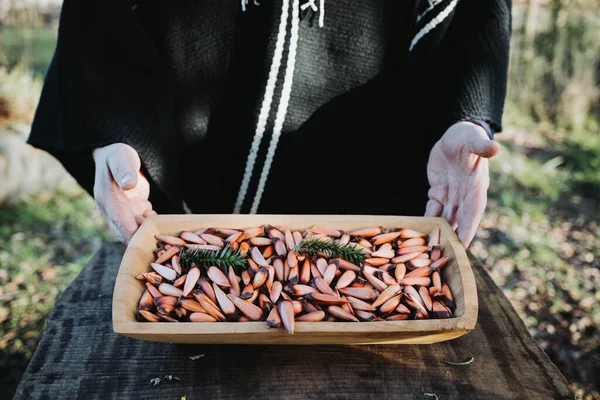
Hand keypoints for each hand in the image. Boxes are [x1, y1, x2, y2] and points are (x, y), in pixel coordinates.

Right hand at [93, 143, 155, 243]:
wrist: (116, 156)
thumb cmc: (118, 155)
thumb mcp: (121, 158)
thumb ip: (124, 170)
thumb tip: (128, 184)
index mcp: (108, 201)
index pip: (122, 226)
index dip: (136, 236)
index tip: (152, 238)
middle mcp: (112, 212)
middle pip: (128, 235)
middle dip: (145, 239)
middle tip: (164, 239)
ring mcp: (122, 214)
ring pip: (136, 233)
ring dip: (150, 234)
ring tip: (164, 229)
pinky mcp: (133, 212)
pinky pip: (143, 226)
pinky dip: (154, 227)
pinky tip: (162, 221)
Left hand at [425, 121, 499, 247]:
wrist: (454, 135)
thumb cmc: (467, 136)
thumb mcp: (473, 139)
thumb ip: (481, 146)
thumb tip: (495, 147)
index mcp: (476, 187)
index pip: (473, 212)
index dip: (468, 228)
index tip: (463, 246)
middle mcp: (464, 196)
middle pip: (458, 221)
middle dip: (451, 238)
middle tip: (443, 256)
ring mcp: (451, 195)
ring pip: (444, 218)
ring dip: (438, 232)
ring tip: (429, 249)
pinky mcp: (438, 192)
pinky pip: (432, 209)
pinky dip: (426, 220)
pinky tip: (418, 232)